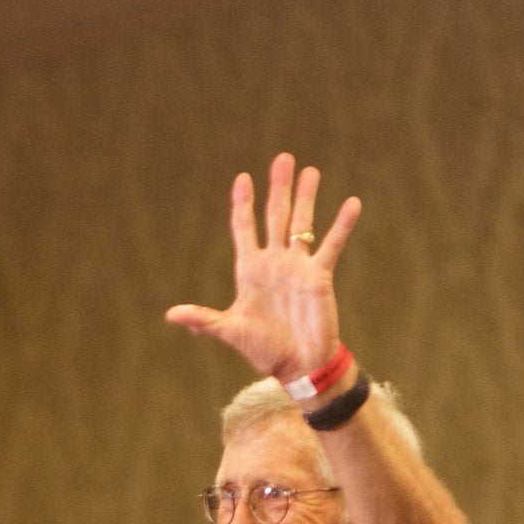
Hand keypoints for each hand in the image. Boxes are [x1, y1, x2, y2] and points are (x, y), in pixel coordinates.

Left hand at [166, 151, 360, 381]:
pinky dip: (341, 225)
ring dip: (307, 197)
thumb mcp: (230, 331)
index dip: (243, 204)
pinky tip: (351, 203)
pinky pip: (331, 245)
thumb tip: (172, 315)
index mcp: (249, 270)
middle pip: (275, 216)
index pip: (244, 228)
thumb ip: (204, 319)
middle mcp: (274, 262)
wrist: (298, 365)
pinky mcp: (319, 276)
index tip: (242, 179)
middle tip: (283, 158)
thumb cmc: (263, 350)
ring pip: (302, 223)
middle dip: (278, 188)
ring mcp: (297, 266)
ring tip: (310, 170)